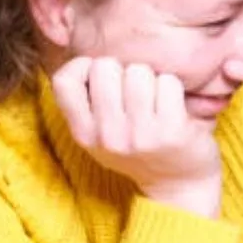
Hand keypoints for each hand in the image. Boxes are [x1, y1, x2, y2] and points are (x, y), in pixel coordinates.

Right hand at [52, 56, 222, 217]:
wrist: (178, 185)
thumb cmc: (138, 149)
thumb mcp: (99, 135)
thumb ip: (85, 104)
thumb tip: (83, 57)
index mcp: (83, 134)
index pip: (64, 80)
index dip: (83, 66)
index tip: (101, 76)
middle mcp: (108, 136)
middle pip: (104, 67)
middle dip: (122, 70)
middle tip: (133, 89)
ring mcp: (139, 135)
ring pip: (138, 71)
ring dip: (150, 78)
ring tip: (154, 98)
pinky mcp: (171, 132)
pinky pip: (168, 82)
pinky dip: (173, 87)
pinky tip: (173, 106)